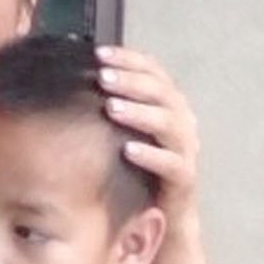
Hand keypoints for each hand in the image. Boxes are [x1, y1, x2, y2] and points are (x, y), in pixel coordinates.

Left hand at [96, 46, 200, 226]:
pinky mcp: (185, 178)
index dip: (128, 59)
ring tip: (111, 107)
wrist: (165, 211)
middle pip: (161, 92)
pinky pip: (171, 163)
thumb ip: (114, 99)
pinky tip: (127, 149)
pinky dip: (150, 154)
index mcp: (170, 102)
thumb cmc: (140, 162)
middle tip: (102, 77)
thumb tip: (77, 72)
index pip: (153, 70)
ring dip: (139, 113)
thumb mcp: (128, 126)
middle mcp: (182, 120)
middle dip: (131, 81)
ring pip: (168, 124)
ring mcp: (186, 148)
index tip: (99, 53)